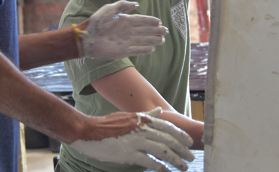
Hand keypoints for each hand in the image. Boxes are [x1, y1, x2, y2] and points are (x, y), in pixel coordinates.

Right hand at [71, 107, 194, 171]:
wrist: (88, 131)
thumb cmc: (107, 125)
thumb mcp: (128, 117)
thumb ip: (146, 116)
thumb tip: (159, 111)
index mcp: (142, 119)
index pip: (167, 126)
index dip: (180, 135)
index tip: (189, 142)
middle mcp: (142, 128)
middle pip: (168, 139)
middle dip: (182, 149)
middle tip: (190, 157)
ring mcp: (136, 141)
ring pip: (163, 150)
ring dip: (176, 159)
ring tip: (183, 166)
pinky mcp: (129, 154)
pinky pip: (150, 161)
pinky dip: (161, 167)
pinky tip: (167, 171)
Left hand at [82, 0, 167, 58]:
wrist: (86, 38)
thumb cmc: (96, 22)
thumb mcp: (109, 9)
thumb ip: (123, 6)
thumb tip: (137, 5)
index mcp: (124, 21)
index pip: (141, 21)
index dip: (150, 21)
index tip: (159, 21)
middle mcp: (126, 31)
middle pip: (144, 31)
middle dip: (155, 31)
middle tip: (165, 31)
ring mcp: (125, 42)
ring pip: (143, 41)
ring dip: (152, 40)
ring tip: (162, 40)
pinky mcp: (122, 52)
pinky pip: (136, 51)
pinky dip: (144, 50)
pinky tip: (151, 49)